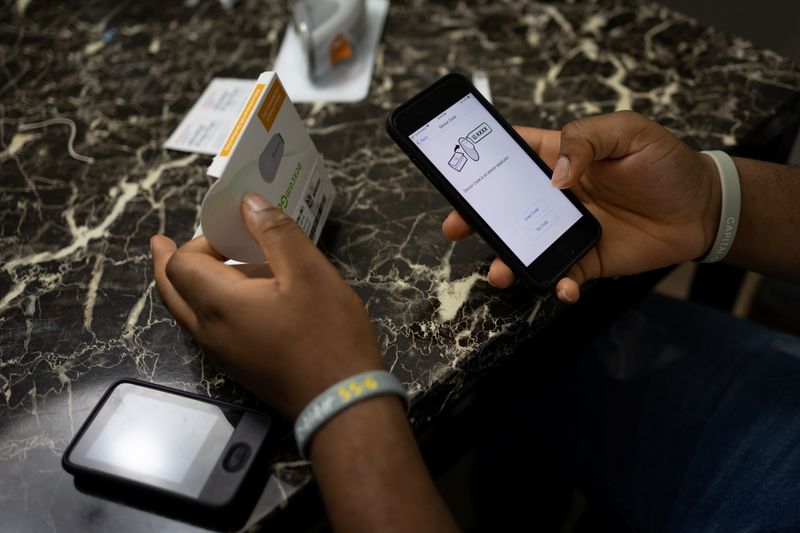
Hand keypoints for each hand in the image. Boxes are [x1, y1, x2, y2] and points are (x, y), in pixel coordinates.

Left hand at [151, 193, 383, 418]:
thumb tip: (249, 203)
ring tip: (202, 265)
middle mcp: (209, 331)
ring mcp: (222, 354)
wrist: (341, 401)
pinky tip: (237, 299)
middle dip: (166, 263)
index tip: (232, 232)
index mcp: (219, 304)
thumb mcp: (309, 273)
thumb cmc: (328, 335)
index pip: (181, 264)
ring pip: (186, 313)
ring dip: (186, 285)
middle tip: (160, 243)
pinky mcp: (238, 367)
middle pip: (170, 291)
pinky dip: (205, 305)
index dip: (200, 241)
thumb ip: (276, 233)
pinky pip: (206, 329)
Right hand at [442, 111, 719, 302]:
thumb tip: (554, 176)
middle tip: (454, 226)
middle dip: (476, 217)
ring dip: (508, 260)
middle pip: (505, 205)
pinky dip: (558, 285)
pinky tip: (562, 288)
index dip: (480, 159)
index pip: (511, 154)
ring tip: (499, 272)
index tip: (455, 168)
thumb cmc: (665, 163)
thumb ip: (586, 141)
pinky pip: (564, 275)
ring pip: (526, 245)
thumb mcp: (629, 132)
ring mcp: (568, 229)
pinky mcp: (588, 259)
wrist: (703, 208)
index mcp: (559, 157)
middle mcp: (556, 195)